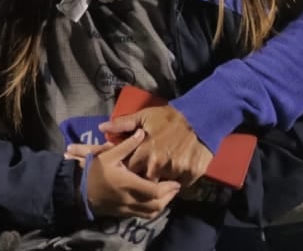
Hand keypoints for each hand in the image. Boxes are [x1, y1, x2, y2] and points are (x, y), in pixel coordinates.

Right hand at [78, 129, 182, 219]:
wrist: (78, 189)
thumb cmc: (93, 170)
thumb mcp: (108, 154)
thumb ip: (127, 145)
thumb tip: (141, 132)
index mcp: (128, 184)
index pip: (154, 191)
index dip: (168, 188)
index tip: (176, 181)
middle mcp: (130, 199)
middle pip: (156, 205)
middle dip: (169, 197)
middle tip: (176, 188)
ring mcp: (126, 208)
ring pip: (151, 212)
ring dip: (162, 205)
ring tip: (168, 194)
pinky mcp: (122, 213)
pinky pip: (142, 215)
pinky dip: (152, 210)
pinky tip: (154, 201)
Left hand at [97, 105, 211, 185]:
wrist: (201, 118)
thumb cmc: (169, 117)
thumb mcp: (144, 116)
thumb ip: (122, 125)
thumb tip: (101, 128)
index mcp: (143, 152)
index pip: (128, 169)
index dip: (129, 169)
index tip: (130, 165)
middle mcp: (157, 165)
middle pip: (144, 181)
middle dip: (143, 177)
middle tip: (148, 168)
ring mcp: (174, 172)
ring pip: (162, 185)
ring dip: (161, 180)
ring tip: (163, 170)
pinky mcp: (189, 176)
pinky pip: (179, 186)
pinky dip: (177, 181)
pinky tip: (177, 172)